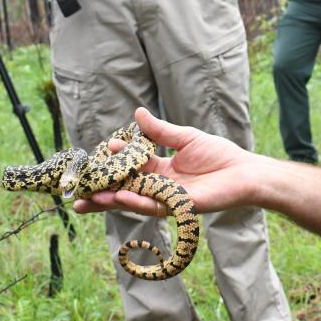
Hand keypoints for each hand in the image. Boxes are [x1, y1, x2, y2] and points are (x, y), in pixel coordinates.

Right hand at [74, 108, 255, 214]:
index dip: (114, 163)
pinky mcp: (179, 207)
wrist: (244, 172)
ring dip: (110, 200)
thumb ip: (160, 131)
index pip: (130, 168)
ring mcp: (168, 199)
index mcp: (161, 170)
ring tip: (87, 198)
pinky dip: (135, 201)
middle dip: (101, 193)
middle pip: (125, 190)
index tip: (98, 152)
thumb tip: (137, 113)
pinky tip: (119, 196)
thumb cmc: (219, 154)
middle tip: (75, 194)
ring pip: (134, 200)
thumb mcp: (186, 138)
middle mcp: (160, 187)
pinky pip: (153, 206)